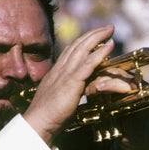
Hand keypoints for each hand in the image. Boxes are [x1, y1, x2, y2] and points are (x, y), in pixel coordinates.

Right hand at [24, 25, 134, 145]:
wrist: (38, 122)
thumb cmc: (47, 117)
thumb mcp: (56, 98)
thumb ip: (64, 91)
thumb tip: (71, 92)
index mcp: (56, 72)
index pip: (70, 50)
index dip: (82, 41)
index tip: (93, 35)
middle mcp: (60, 69)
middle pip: (77, 44)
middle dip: (92, 33)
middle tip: (107, 27)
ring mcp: (65, 74)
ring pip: (82, 49)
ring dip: (98, 36)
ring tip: (110, 29)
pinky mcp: (72, 82)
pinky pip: (88, 64)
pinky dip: (100, 53)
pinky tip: (110, 45)